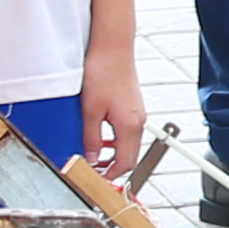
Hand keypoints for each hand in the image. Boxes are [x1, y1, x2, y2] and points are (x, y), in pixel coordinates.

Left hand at [80, 48, 147, 177]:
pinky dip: (116, 139)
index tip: (98, 180)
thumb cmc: (103, 72)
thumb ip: (91, 138)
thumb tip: (91, 157)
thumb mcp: (89, 111)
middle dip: (114, 167)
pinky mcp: (134, 106)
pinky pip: (128, 131)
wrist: (112, 47)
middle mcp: (138, 121)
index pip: (125, 163)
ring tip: (96, 154)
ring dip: (114, 153)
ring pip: (129, 144)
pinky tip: (102, 135)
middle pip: (130, 156)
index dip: (112, 175)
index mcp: (130, 126)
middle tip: (95, 171)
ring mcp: (138, 114)